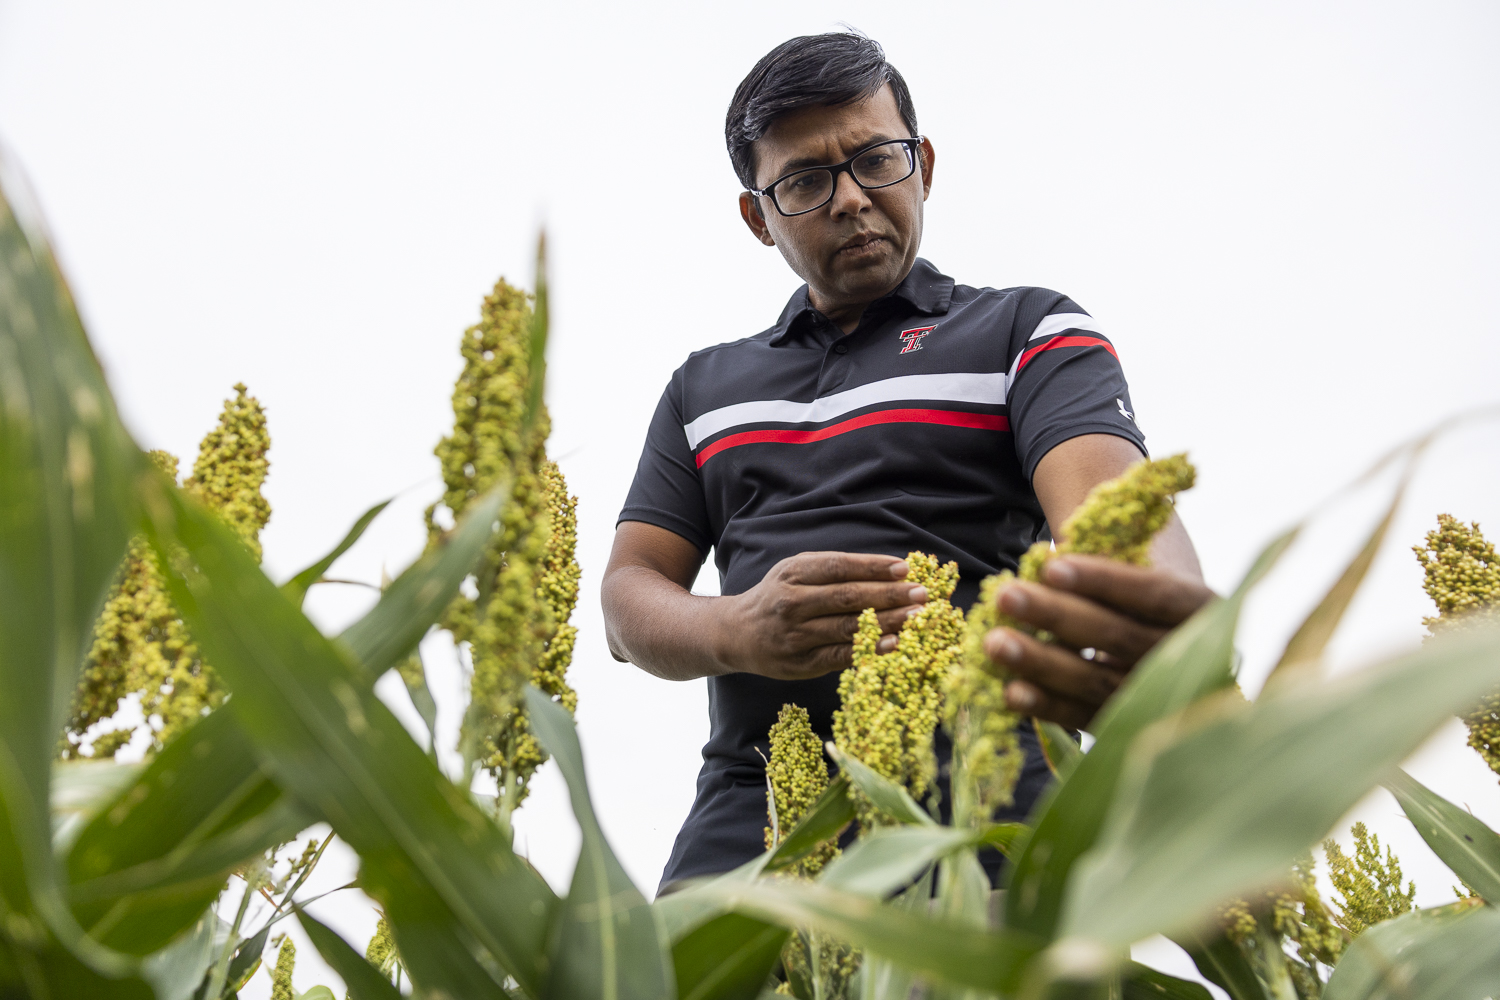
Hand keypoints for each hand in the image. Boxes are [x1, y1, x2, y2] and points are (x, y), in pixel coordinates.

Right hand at [717, 552, 927, 679]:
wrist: (737, 633)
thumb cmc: (778, 596)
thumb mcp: (795, 572)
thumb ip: (834, 569)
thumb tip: (887, 570)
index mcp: (792, 573)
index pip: (839, 567)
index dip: (873, 567)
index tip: (905, 568)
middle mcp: (792, 602)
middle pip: (847, 597)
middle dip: (889, 594)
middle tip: (922, 594)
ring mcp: (795, 634)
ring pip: (848, 627)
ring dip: (887, 622)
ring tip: (917, 617)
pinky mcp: (800, 662)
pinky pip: (840, 655)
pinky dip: (869, 649)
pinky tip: (894, 644)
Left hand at [982, 555, 1215, 728]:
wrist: (1176, 649)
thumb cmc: (1145, 598)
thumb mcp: (1146, 575)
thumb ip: (1109, 573)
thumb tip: (1048, 567)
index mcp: (1203, 608)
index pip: (1154, 594)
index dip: (1104, 581)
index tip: (1051, 566)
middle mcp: (1192, 657)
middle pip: (1118, 636)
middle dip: (1057, 616)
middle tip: (1005, 596)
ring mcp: (1161, 699)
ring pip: (1097, 681)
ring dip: (1041, 662)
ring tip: (994, 643)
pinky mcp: (1129, 727)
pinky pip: (1085, 717)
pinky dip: (1047, 705)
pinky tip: (1010, 692)